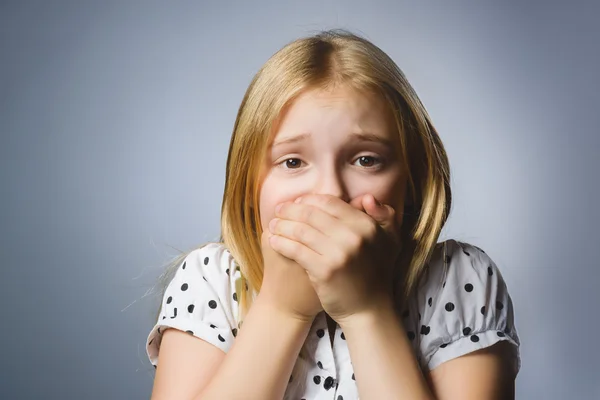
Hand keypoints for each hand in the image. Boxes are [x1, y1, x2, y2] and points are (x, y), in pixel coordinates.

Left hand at [267, 193, 401, 322]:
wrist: (368, 310)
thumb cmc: (375, 273)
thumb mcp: (390, 241)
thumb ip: (383, 216)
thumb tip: (366, 197)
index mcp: (366, 225)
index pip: (330, 203)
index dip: (310, 200)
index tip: (298, 202)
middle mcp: (354, 236)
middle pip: (312, 214)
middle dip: (291, 210)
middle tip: (279, 210)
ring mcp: (339, 254)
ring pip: (301, 231)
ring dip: (282, 225)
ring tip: (273, 224)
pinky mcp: (324, 270)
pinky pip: (296, 250)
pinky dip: (282, 243)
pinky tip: (273, 241)